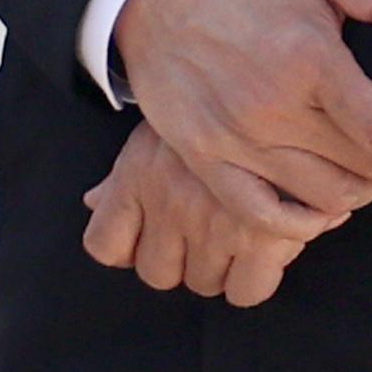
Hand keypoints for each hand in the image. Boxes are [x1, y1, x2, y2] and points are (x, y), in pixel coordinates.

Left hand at [82, 124, 363, 305]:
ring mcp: (211, 222)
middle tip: (209, 235)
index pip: (105, 245)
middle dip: (182, 261)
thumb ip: (125, 177)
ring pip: (203, 283)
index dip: (126, 252)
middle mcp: (167, 204)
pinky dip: (254, 279)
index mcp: (138, 177)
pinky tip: (268, 249)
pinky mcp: (260, 236)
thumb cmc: (217, 109)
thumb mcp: (161, 132)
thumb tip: (92, 202)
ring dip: (221, 268)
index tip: (150, 241)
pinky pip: (245, 290)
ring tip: (241, 236)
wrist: (279, 81)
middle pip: (157, 273)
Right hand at [112, 0, 371, 235]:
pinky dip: (302, 225)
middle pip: (364, 174)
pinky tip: (317, 209)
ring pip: (323, 200)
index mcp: (311, 60)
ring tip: (351, 168)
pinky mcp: (202, 157)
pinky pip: (264, 216)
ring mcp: (235, 138)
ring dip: (353, 194)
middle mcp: (273, 107)